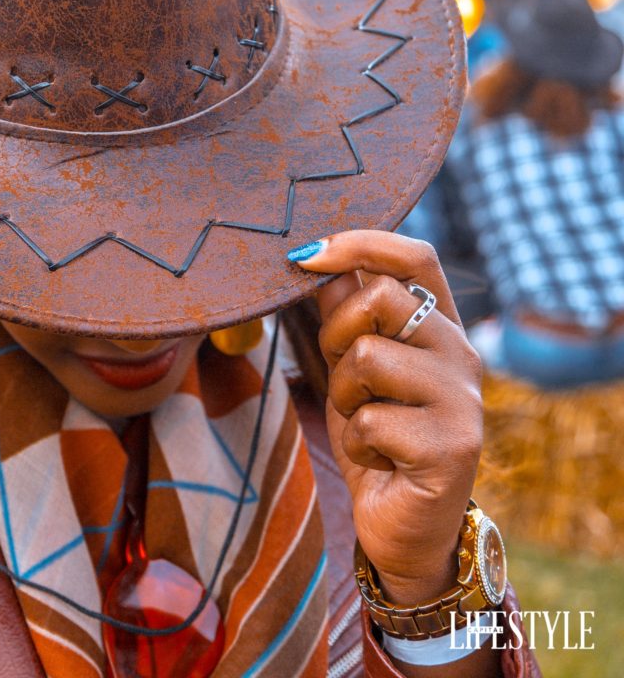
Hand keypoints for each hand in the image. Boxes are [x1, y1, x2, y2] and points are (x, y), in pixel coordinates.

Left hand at [289, 230, 482, 605]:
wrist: (405, 526)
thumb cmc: (378, 436)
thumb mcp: (353, 365)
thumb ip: (346, 312)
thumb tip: (317, 255)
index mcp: (440, 326)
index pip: (415, 256)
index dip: (360, 242)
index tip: (306, 256)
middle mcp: (462, 353)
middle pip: (381, 297)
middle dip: (336, 334)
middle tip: (344, 376)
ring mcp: (463, 400)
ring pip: (368, 356)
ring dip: (343, 395)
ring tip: (365, 423)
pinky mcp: (452, 447)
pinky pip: (369, 420)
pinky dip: (357, 444)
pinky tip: (380, 461)